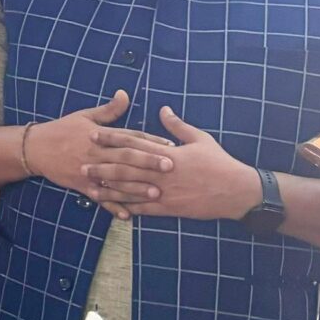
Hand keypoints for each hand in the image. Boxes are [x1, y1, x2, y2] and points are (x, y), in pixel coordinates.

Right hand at [26, 90, 176, 217]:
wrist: (34, 148)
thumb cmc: (62, 130)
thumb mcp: (84, 116)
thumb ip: (108, 109)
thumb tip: (125, 94)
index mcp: (99, 136)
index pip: (128, 137)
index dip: (150, 141)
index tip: (170, 145)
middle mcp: (95, 153)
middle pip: (125, 158)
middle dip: (147, 163)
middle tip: (169, 167)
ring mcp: (88, 171)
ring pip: (115, 181)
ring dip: (135, 187)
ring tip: (155, 193)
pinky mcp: (80, 185)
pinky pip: (99, 198)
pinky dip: (112, 207)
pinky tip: (127, 215)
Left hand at [97, 107, 263, 221]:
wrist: (237, 191)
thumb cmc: (219, 162)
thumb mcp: (200, 139)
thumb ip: (177, 126)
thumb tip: (163, 110)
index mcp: (167, 153)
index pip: (134, 142)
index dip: (112, 138)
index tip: (94, 134)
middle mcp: (162, 172)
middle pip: (125, 167)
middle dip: (102, 165)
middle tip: (82, 164)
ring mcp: (165, 191)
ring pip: (130, 190)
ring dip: (109, 189)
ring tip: (89, 187)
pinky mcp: (170, 208)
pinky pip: (144, 209)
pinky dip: (127, 208)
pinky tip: (112, 208)